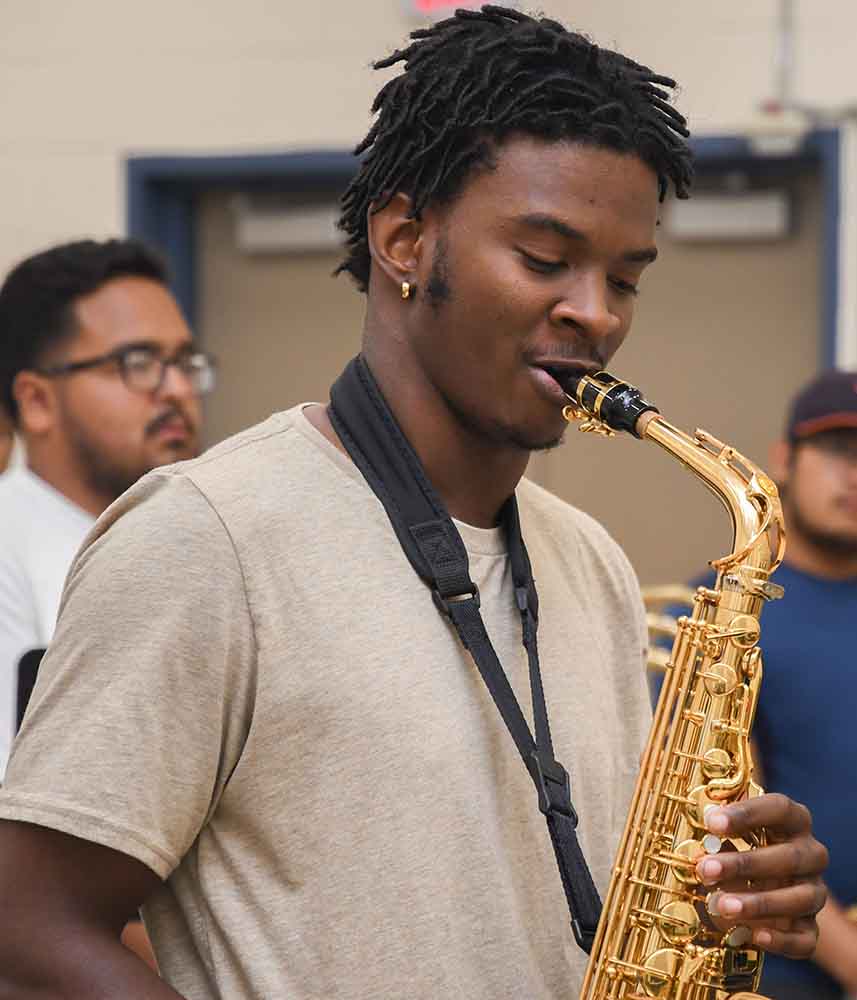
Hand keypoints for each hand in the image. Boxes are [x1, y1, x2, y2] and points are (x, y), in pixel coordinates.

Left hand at [694, 793, 828, 958]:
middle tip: (706, 869)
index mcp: (793, 821)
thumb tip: (706, 817)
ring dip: (760, 903)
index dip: (747, 814)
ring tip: (721, 905)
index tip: (712, 823)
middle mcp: (811, 855)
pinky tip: (756, 936)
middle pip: (789, 857)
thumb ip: (720, 826)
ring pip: (800, 899)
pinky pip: (806, 938)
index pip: (779, 808)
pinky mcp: (810, 927)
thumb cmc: (739, 848)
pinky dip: (783, 940)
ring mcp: (814, 892)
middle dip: (745, 865)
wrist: (755, 888)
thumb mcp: (728, 833)